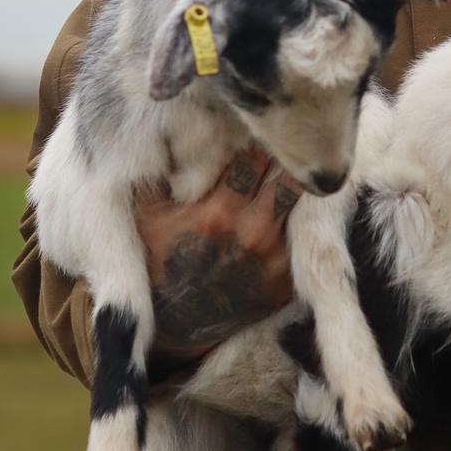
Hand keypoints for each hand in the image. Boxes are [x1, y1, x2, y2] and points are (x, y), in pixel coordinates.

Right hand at [135, 146, 298, 365]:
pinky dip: (298, 218)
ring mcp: (275, 259)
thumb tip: (173, 126)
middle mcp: (253, 233)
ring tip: (290, 166)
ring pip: (301, 202)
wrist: (173, 325)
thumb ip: (158, 171)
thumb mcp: (146, 214)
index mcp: (219, 212)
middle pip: (289, 173)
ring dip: (294, 183)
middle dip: (284, 154)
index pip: (256, 154)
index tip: (253, 126)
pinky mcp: (288, 280)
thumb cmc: (157, 259)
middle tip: (279, 139)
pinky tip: (287, 202)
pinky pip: (305, 237)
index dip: (256, 135)